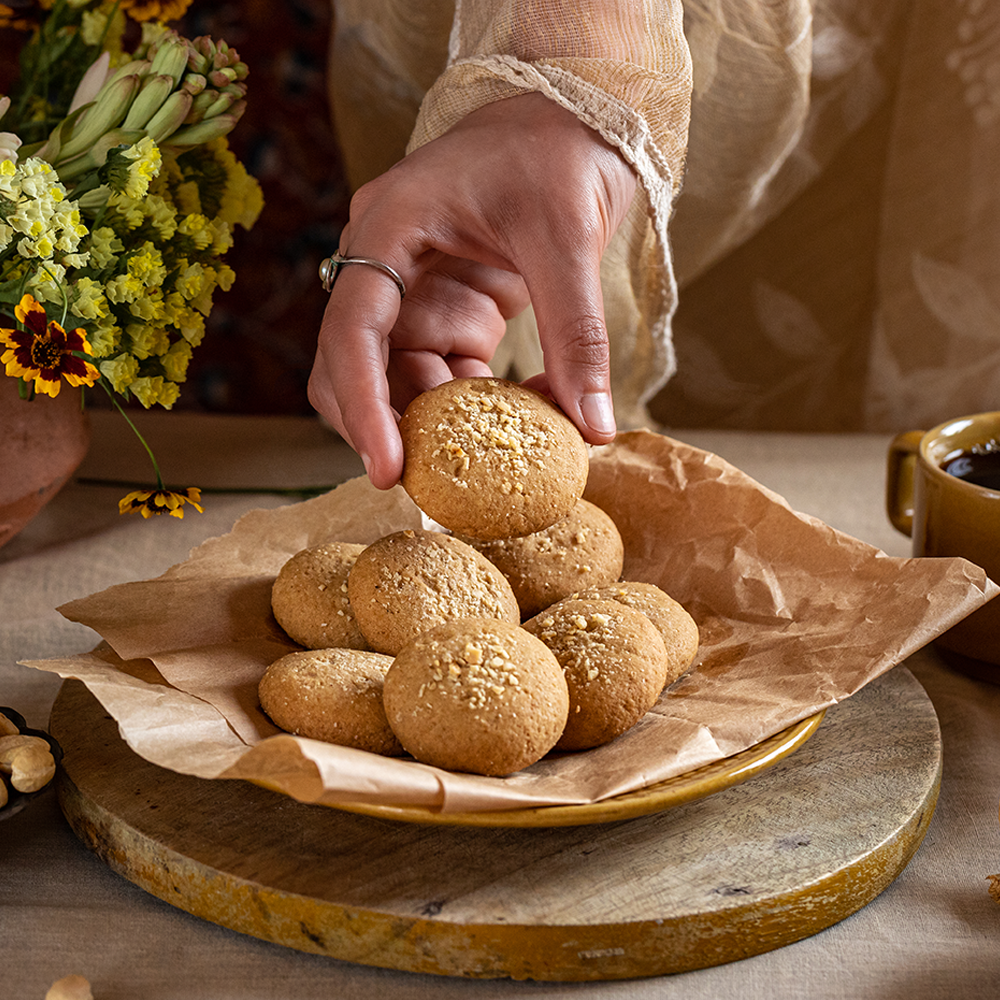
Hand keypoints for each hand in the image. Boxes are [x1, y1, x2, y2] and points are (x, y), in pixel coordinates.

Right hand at [307, 91, 636, 488]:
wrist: (579, 116)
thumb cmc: (560, 149)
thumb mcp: (568, 236)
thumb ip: (577, 333)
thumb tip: (593, 428)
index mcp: (391, 227)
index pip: (353, 329)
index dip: (362, 405)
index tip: (388, 468)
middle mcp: (388, 265)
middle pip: (353, 367)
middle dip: (385, 426)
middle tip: (431, 485)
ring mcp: (417, 293)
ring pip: (400, 382)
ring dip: (440, 424)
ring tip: (495, 455)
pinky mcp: (452, 312)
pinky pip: (449, 378)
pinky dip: (477, 408)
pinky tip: (528, 416)